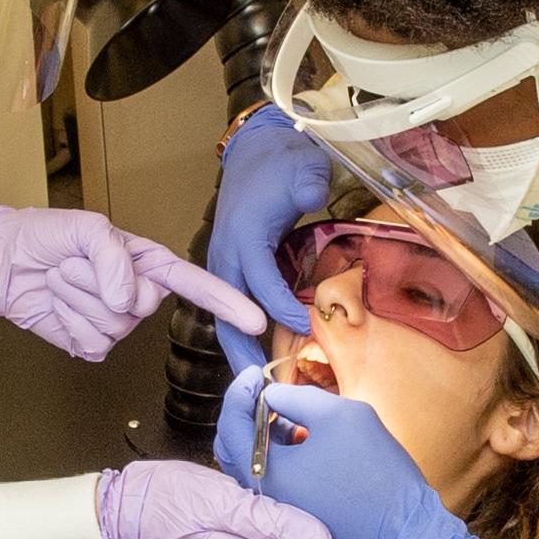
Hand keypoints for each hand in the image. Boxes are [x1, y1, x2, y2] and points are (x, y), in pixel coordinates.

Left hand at [0, 205, 263, 362]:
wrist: (4, 263)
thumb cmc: (46, 237)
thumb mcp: (86, 228)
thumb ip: (113, 257)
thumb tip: (127, 299)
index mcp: (146, 264)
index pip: (195, 285)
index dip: (226, 303)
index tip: (256, 320)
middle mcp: (137, 295)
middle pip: (141, 307)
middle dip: (96, 282)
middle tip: (70, 265)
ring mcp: (116, 323)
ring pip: (112, 326)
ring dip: (75, 299)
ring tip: (60, 280)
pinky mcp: (91, 344)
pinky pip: (93, 345)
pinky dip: (68, 324)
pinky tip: (56, 308)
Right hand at [204, 106, 334, 376]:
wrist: (257, 152)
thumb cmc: (281, 163)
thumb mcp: (301, 167)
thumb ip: (308, 182)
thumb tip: (314, 195)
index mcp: (243, 232)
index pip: (258, 278)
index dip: (279, 305)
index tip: (305, 328)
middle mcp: (226, 253)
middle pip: (227, 310)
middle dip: (241, 349)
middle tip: (262, 386)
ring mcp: (225, 263)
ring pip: (224, 315)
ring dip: (239, 349)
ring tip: (258, 385)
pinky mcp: (231, 268)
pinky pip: (233, 307)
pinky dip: (242, 333)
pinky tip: (260, 356)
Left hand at [214, 371, 472, 538]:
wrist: (406, 534)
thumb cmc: (375, 472)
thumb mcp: (339, 415)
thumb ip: (297, 397)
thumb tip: (271, 394)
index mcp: (264, 472)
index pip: (231, 425)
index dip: (240, 392)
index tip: (255, 374)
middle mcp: (262, 498)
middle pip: (235, 448)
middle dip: (246, 414)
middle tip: (266, 392)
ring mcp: (278, 513)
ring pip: (254, 465)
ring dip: (264, 435)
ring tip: (290, 415)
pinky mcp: (295, 521)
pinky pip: (274, 482)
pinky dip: (280, 457)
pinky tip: (304, 441)